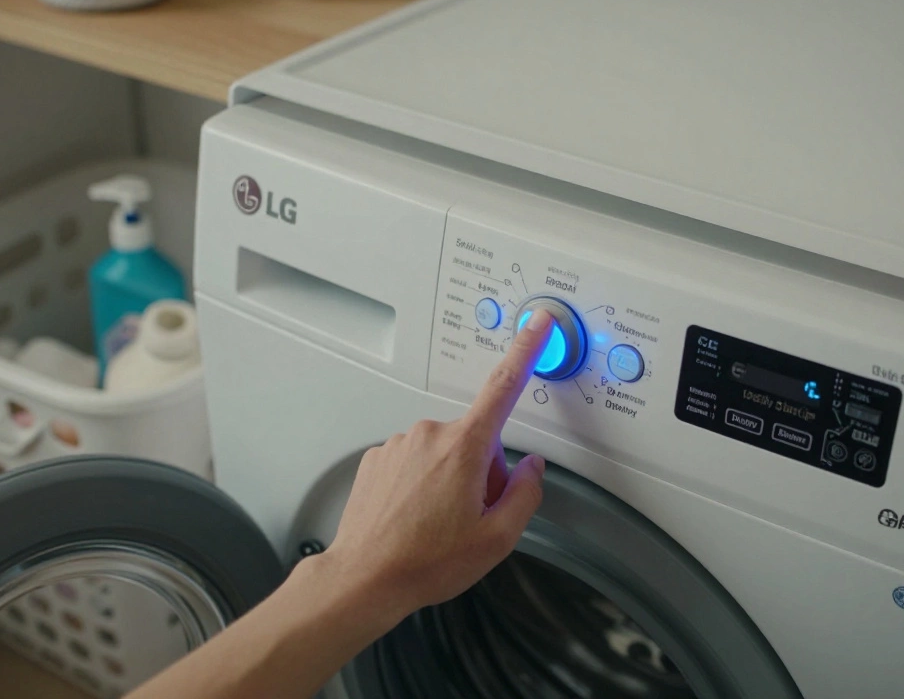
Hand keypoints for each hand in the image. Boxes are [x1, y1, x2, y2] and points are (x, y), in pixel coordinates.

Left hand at [322, 308, 553, 617]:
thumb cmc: (424, 562)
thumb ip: (525, 494)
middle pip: (477, 440)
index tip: (538, 326)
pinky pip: (414, 462)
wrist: (365, 578)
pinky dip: (421, 485)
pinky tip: (415, 517)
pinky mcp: (378, 458)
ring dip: (450, 479)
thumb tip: (531, 469)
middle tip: (470, 516)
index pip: (504, 386)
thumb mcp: (497, 538)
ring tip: (437, 524)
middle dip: (483, 472)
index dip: (526, 351)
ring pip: (444, 452)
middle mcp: (429, 434)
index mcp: (464, 447)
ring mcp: (399, 445)